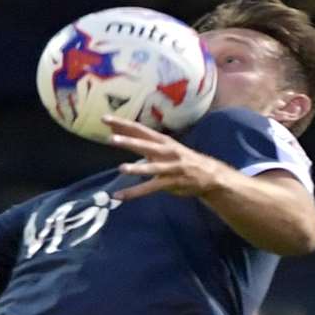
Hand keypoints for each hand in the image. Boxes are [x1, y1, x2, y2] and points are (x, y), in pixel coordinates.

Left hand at [104, 116, 232, 201]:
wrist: (208, 174)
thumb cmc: (182, 159)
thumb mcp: (165, 148)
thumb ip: (144, 143)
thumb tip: (121, 133)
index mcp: (162, 140)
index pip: (139, 129)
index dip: (123, 124)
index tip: (105, 118)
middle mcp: (166, 151)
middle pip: (146, 144)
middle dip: (129, 141)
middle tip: (111, 138)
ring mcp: (170, 167)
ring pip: (152, 167)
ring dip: (137, 168)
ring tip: (122, 168)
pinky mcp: (172, 183)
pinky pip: (151, 189)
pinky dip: (135, 193)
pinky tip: (120, 196)